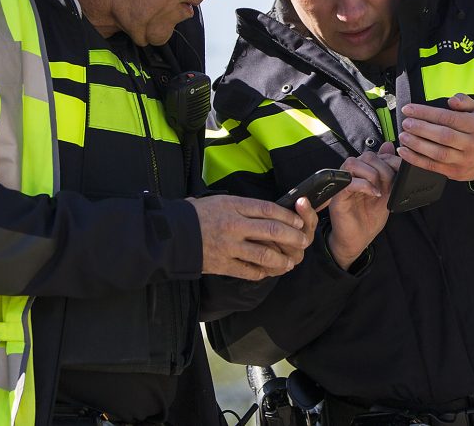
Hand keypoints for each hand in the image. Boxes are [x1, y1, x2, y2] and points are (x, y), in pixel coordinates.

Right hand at [187, 195, 315, 280]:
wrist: (170, 234)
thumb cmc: (195, 214)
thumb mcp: (220, 200)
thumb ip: (242, 206)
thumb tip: (268, 212)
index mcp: (233, 205)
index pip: (268, 209)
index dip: (287, 216)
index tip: (298, 221)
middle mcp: (234, 225)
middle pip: (271, 231)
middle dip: (292, 237)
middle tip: (302, 241)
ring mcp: (229, 246)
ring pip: (264, 255)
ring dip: (281, 259)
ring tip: (289, 262)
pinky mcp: (222, 264)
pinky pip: (249, 271)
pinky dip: (262, 273)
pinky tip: (268, 272)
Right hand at [327, 143, 400, 269]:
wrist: (357, 240)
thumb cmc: (368, 219)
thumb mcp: (386, 194)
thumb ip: (388, 173)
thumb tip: (390, 148)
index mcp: (362, 173)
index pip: (375, 154)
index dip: (390, 160)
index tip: (400, 171)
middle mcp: (351, 175)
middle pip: (365, 156)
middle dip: (383, 168)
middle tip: (389, 184)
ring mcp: (343, 184)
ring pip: (354, 163)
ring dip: (372, 174)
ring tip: (380, 190)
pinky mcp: (338, 196)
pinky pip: (349, 181)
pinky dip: (364, 185)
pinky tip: (374, 194)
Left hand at [397, 93, 473, 182]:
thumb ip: (464, 101)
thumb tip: (452, 100)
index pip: (449, 118)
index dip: (426, 113)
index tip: (409, 109)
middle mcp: (473, 144)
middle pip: (444, 136)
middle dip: (421, 129)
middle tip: (406, 123)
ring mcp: (464, 160)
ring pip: (438, 153)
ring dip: (417, 144)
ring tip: (403, 136)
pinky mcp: (455, 172)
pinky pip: (432, 166)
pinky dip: (415, 159)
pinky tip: (404, 151)